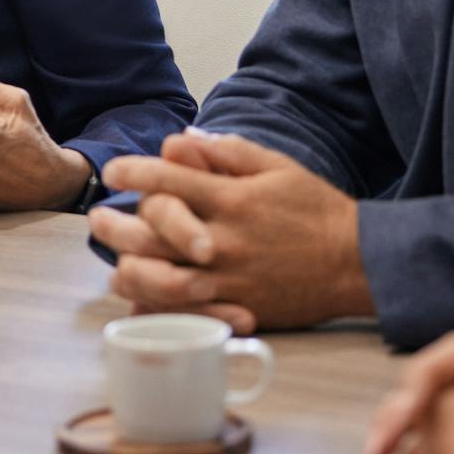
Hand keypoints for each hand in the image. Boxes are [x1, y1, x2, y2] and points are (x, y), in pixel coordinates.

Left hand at [93, 131, 370, 330]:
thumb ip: (227, 152)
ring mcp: (228, 279)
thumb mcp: (276, 167)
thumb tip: (181, 139)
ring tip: (115, 262)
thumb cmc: (315, 209)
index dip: (133, 172)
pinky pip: (184, 313)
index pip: (168, 180)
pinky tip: (139, 299)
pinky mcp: (236, 309)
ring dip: (127, 269)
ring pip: (158, 279)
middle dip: (115, 225)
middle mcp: (223, 240)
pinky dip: (155, 308)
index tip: (115, 170)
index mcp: (232, 199)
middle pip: (152, 232)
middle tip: (97, 220)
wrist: (356, 262)